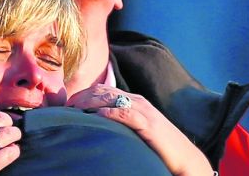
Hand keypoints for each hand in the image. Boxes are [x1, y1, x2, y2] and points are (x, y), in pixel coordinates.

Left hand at [67, 84, 211, 175]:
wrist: (185, 158)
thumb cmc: (158, 146)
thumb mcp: (136, 130)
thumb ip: (119, 123)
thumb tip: (95, 124)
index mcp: (133, 100)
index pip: (101, 90)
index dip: (82, 95)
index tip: (66, 105)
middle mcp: (137, 101)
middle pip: (101, 91)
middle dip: (80, 97)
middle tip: (64, 108)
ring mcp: (143, 110)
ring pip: (110, 98)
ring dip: (88, 103)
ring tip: (73, 110)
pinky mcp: (148, 123)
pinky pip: (124, 113)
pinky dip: (108, 113)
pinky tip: (96, 117)